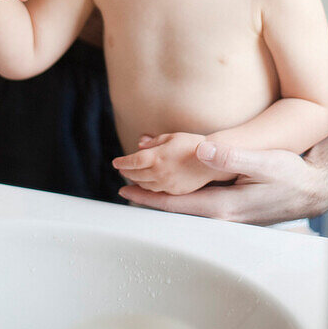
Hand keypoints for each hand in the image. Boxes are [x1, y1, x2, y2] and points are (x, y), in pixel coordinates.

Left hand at [113, 132, 235, 195]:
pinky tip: (147, 183)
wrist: (212, 159)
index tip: (115, 162)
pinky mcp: (176, 191)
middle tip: (121, 169)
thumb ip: (153, 142)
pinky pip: (157, 191)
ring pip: (145, 185)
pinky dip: (148, 187)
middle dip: (127, 172)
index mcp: (157, 157)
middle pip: (136, 175)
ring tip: (131, 176)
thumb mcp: (171, 137)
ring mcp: (168, 183)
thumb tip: (139, 144)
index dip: (122, 162)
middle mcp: (160, 172)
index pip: (133, 161)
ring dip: (136, 180)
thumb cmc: (192, 144)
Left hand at [118, 133, 327, 224]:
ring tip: (142, 184)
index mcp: (225, 207)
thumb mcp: (267, 162)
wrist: (315, 189)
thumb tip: (202, 150)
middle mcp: (223, 216)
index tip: (124, 190)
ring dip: (164, 194)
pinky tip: (175, 183)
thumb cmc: (293, 175)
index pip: (176, 205)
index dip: (149, 197)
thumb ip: (234, 157)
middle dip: (150, 196)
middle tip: (124, 186)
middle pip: (176, 208)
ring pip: (186, 205)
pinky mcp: (234, 209)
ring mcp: (228, 215)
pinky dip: (181, 192)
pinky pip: (198, 202)